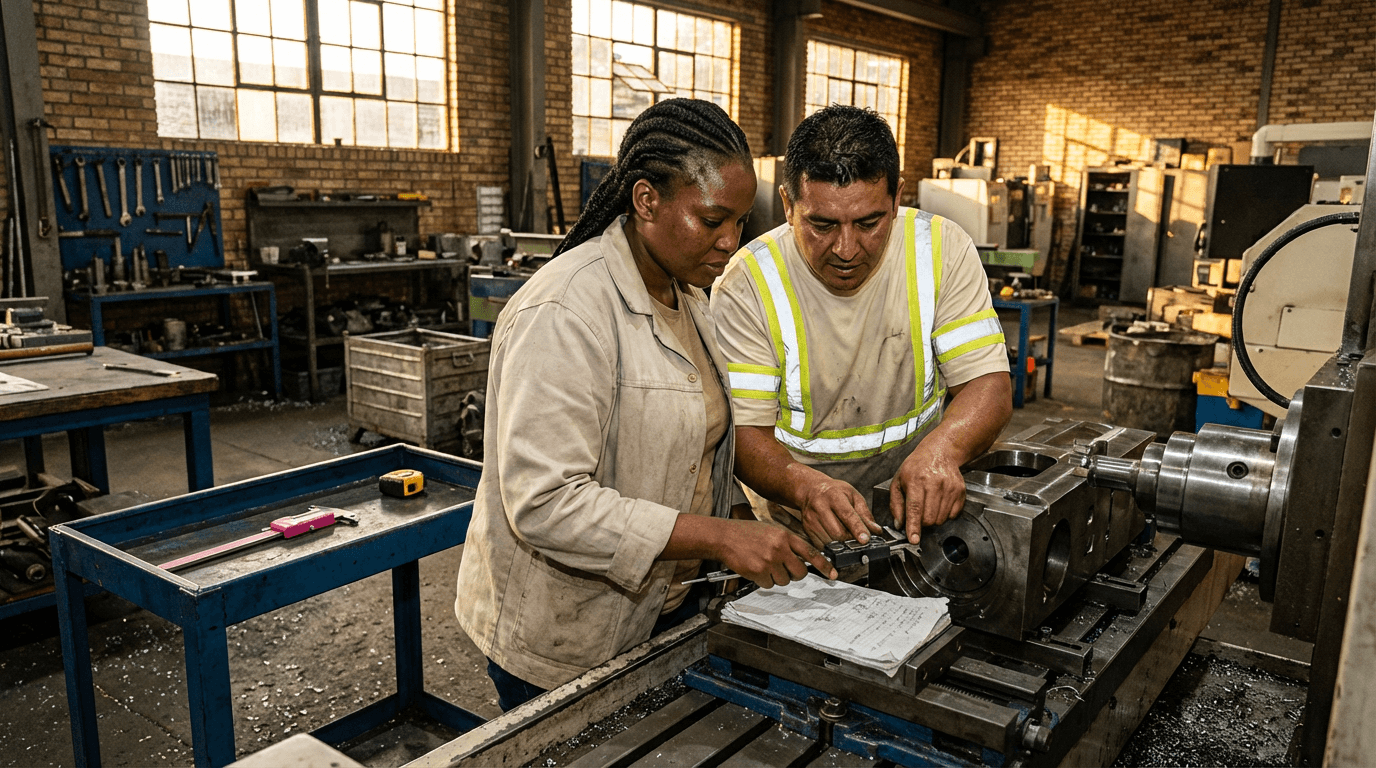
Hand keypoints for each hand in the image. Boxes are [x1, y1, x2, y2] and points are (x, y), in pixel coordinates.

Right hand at [718, 520, 836, 587]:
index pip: (811, 553)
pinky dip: (763, 581)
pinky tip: (755, 569)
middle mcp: (780, 548)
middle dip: (794, 574)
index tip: (833, 574)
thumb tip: (801, 559)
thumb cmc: (746, 533)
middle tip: (784, 569)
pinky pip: (769, 584)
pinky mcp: (759, 571)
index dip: (824, 565)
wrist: (724, 536)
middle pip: (800, 572)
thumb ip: (787, 543)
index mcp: (785, 536)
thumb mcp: (771, 531)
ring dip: (776, 577)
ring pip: (785, 580)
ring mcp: (770, 560)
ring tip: (764, 564)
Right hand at [798, 476, 882, 545]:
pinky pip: (822, 545)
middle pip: (838, 532)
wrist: (811, 490)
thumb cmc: (834, 492)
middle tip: (857, 537)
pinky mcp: (807, 529)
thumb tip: (876, 531)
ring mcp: (811, 519)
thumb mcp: (853, 496)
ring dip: (842, 543)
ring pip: (830, 541)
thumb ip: (865, 514)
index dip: (857, 529)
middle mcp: (819, 507)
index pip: (847, 515)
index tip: (866, 539)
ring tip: (845, 534)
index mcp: (834, 496)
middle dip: (851, 539)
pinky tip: (834, 536)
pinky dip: (832, 545)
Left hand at [890, 445, 965, 543]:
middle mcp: (934, 483)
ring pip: (941, 519)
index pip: (915, 508)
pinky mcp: (960, 491)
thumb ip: (896, 504)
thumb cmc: (916, 467)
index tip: (913, 539)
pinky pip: (953, 515)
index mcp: (916, 480)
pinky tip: (940, 501)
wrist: (940, 453)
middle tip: (919, 512)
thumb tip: (899, 524)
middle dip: (922, 522)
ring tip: (929, 503)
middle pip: (929, 518)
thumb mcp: (898, 481)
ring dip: (933, 518)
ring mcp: (949, 487)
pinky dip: (945, 514)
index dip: (914, 526)